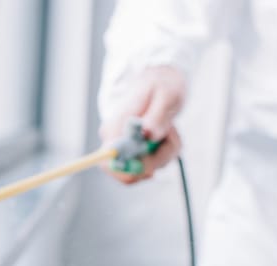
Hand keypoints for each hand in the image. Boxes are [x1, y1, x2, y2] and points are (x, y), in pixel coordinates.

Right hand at [99, 65, 184, 183]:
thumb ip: (156, 116)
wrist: (161, 82)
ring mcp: (124, 149)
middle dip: (156, 160)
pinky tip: (167, 135)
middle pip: (129, 172)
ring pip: (145, 170)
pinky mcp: (135, 154)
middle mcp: (114, 140)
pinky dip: (166, 154)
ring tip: (170, 129)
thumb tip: (147, 135)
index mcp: (115, 126)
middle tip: (169, 135)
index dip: (129, 169)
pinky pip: (152, 166)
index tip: (152, 158)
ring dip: (166, 153)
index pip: (107, 161)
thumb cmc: (162, 85)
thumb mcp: (165, 95)